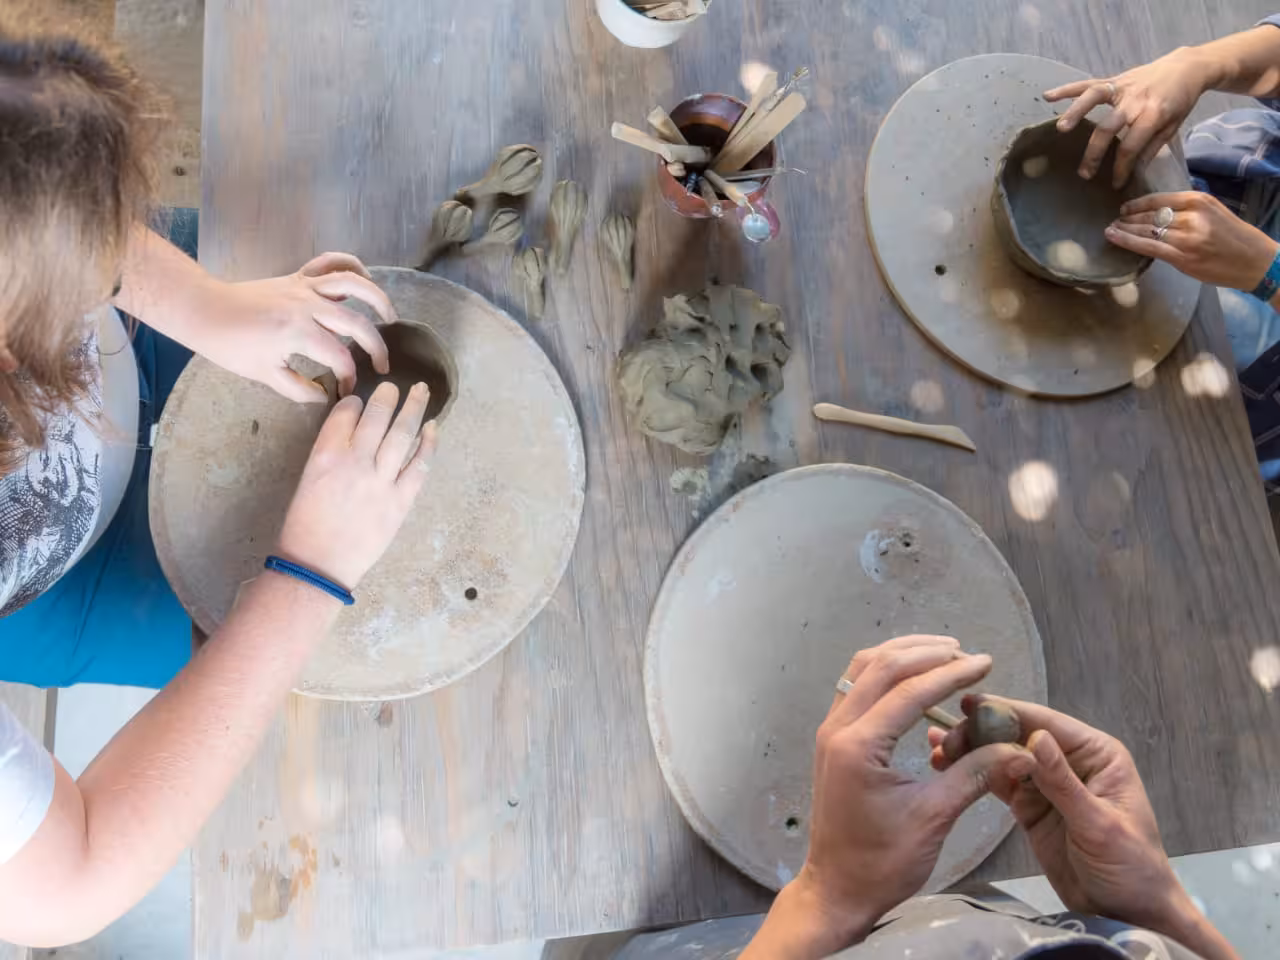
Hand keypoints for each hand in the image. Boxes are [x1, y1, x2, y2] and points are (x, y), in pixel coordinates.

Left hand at [192, 252, 394, 402]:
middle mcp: (308, 306)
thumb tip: (324, 396)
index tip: (345, 390)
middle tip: (382, 366)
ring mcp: (304, 286)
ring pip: (352, 284)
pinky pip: (330, 262)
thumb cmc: (230, 346)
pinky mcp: (298, 276)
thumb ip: (299, 389)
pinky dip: (351, 265)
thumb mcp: (264, 375)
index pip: (340, 358)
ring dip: (377, 298)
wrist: (205, 310)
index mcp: (299, 333)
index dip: (348, 377)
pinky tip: (364, 277)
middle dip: (375, 348)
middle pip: (357, 325)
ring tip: (391, 316)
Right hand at [275, 381, 436, 590]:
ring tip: (420, 391)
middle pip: (377, 418)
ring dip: (413, 408)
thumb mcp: (308, 479)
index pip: (345, 413)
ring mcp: (381, 481)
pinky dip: (428, 444)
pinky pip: (420, 466)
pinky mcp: (400, 501)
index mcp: (325, 455)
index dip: (354, 403)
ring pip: (402, 434)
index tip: (360, 402)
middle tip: (393, 387)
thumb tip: (354, 435)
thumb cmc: (305, 525)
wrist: (318, 565)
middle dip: (387, 397)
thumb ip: (330, 454)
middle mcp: (355, 462)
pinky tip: (433, 428)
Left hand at [791, 636, 1025, 945]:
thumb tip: (1019, 750)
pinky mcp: (834, 740)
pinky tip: (914, 678)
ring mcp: (831, 732)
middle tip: (967, 654)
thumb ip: (974, 775)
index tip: (985, 663)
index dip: (951, 673)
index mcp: (857, 746)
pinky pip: (857, 687)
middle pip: (880, 667)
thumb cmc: (881, 862)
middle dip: (927, 654)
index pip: (909, 691)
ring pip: (862, 670)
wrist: (837, 890)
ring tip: (944, 654)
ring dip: (902, 656)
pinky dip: (886, 673)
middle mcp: (837, 729)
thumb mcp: (933, 818)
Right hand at [931, 695, 1190, 933]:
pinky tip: (946, 764)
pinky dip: (974, 772)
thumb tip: (1036, 736)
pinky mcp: (1029, 806)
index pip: (1046, 724)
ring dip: (971, 751)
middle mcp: (1069, 760)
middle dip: (981, 732)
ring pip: (1003, 756)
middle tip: (945, 739)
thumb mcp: (1098, 825)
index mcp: (1096, 754)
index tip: (967, 703)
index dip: (1007, 710)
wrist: (1128, 913)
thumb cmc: (1129, 865)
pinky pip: (999, 782)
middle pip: (1018, 735)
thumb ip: (1064, 783)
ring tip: (937, 749)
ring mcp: (1047, 783)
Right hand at [1044, 47, 1213, 185]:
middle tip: (1084, 173)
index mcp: (1153, 114)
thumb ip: (1152, 147)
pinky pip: (1088, 83)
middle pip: (1108, 127)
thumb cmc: (1180, 100)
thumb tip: (1133, 169)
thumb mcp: (1173, 126)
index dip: (1122, 167)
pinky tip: (1048, 96)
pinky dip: (1067, 89)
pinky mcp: (1114, 80)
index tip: (1116, 184)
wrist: (1187, 67)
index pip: (1131, 146)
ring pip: (1094, 97)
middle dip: (1095, 152)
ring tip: (1061, 129)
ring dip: (1076, 112)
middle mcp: (1135, 100)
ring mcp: (1122, 87)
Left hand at [1106, 191, 1278, 289]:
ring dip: (1124, 229)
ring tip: (1110, 229)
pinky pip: (1148, 247)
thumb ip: (1187, 209)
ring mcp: (1186, 237)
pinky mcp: (1182, 257)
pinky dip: (1127, 241)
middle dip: (1127, 218)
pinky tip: (1113, 237)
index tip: (1124, 207)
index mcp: (1198, 200)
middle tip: (1113, 220)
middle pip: (1150, 214)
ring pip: (1146, 230)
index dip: (1137, 204)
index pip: (1158, 199)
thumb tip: (1156, 210)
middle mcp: (1191, 216)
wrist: (1256, 261)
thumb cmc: (1234, 237)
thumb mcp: (1213, 211)